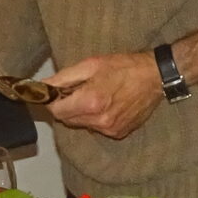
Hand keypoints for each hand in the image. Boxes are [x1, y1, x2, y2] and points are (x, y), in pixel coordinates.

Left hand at [46, 50, 163, 139]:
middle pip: (67, 120)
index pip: (56, 111)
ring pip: (82, 125)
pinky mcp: (119, 133)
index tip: (57, 93)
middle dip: (68, 106)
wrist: (154, 77)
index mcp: (90, 102)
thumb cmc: (124, 67)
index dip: (53, 101)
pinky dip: (97, 118)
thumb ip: (64, 77)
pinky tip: (108, 104)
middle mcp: (99, 120)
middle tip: (79, 91)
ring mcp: (110, 129)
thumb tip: (43, 86)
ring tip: (97, 96)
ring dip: (83, 113)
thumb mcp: (91, 65)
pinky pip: (97, 128)